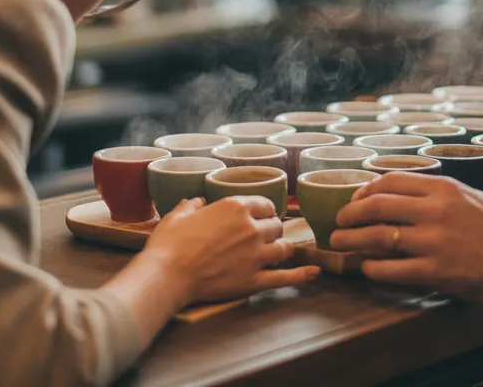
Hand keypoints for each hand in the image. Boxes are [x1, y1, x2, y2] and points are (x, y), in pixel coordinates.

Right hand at [138, 196, 318, 305]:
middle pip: (277, 226)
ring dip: (282, 249)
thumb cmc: (169, 243)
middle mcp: (251, 229)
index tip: (261, 217)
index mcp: (235, 207)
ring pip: (284, 248)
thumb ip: (192, 205)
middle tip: (266, 237)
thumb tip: (197, 202)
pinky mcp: (254, 280)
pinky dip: (302, 275)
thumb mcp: (179, 215)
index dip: (264, 211)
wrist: (167, 275)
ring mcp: (256, 255)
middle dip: (273, 230)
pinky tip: (314, 273)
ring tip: (279, 251)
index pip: (265, 205)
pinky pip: (285, 277)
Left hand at [329, 173, 482, 315]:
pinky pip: (390, 269)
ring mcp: (433, 242)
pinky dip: (372, 268)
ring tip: (340, 242)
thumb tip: (403, 192)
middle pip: (376, 205)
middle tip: (339, 220)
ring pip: (376, 237)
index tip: (356, 198)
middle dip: (350, 213)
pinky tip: (366, 268)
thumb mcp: (473, 197)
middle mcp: (435, 211)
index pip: (390, 180)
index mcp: (445, 187)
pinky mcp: (435, 272)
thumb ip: (439, 193)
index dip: (365, 190)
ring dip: (352, 240)